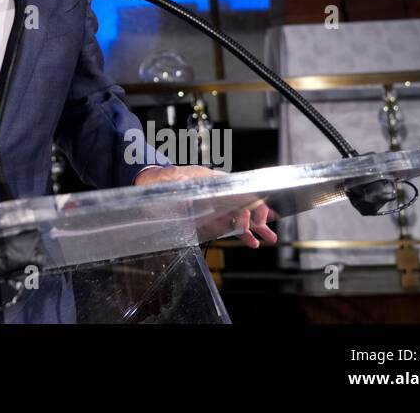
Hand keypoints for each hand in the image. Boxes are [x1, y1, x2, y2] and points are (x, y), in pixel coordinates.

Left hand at [134, 164, 277, 248]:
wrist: (150, 185)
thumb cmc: (160, 179)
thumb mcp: (168, 178)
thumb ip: (178, 180)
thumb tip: (185, 184)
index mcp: (212, 180)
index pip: (237, 189)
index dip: (249, 202)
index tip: (254, 215)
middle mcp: (218, 193)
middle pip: (244, 203)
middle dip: (257, 216)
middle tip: (264, 230)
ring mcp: (216, 205)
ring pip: (241, 215)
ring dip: (256, 227)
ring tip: (270, 238)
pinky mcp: (211, 217)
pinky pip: (230, 225)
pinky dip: (242, 233)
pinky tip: (252, 242)